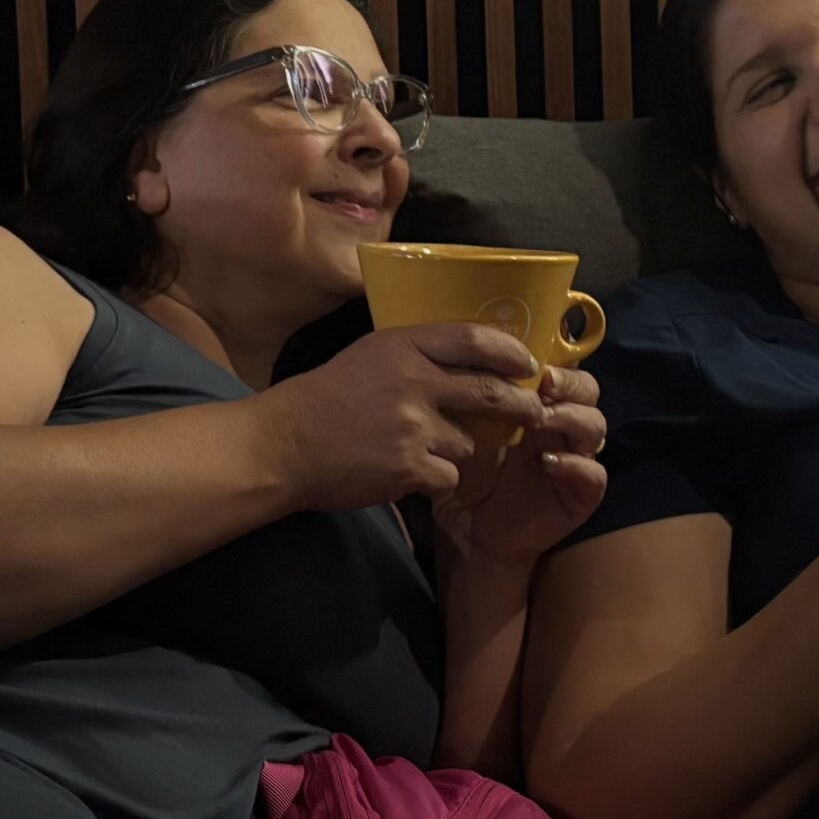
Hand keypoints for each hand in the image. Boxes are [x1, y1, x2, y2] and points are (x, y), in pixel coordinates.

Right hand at [259, 322, 549, 510]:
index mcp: (403, 346)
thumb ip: (418, 353)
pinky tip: (411, 473)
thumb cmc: (329, 397)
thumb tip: (474, 357)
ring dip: (458, 449)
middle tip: (533, 411)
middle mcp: (413, 381)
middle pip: (491, 392)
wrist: (285, 444)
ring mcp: (412, 426)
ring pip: (469, 442)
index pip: (474, 339)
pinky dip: (437, 478)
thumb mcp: (372, 355)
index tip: (528, 364)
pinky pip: (448, 475)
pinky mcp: (408, 467)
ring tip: (427, 449)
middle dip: (521, 405)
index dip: (510, 351)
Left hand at [433, 365, 608, 575]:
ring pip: (596, 426)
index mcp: (540, 406)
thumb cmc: (468, 477)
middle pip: (589, 389)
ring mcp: (577, 458)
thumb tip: (470, 362)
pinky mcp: (583, 493)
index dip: (555, 360)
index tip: (530, 361)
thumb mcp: (465, 434)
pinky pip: (594, 473)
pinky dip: (575, 463)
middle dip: (570, 383)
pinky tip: (548, 462)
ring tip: (540, 422)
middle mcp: (563, 427)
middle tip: (544, 385)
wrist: (470, 532)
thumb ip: (476, 402)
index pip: (563, 370)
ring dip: (572, 417)